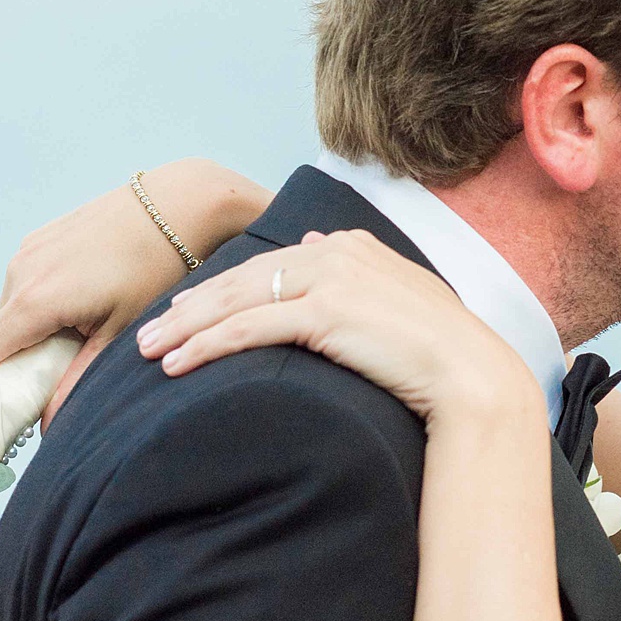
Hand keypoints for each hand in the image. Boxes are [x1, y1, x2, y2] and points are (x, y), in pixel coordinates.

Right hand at [0, 162, 268, 422]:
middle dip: (5, 370)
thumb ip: (78, 380)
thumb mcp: (121, 333)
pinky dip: (37, 310)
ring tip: (73, 347)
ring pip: (10, 312)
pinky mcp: (39, 239)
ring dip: (26, 338)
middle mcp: (19, 274)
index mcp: (35, 302)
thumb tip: (48, 424)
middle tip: (40, 394)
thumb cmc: (156, 267)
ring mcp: (27, 252)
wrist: (177, 204)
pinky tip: (78, 312)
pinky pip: (24, 285)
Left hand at [135, 228, 541, 431]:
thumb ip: (352, 273)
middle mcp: (335, 252)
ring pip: (236, 300)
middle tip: (149, 331)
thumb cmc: (439, 351)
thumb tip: (306, 249)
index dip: (222, 289)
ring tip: (149, 349)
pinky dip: (206, 344)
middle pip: (242, 279)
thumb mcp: (396, 298)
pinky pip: (249, 327)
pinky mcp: (324, 313)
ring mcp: (330, 279)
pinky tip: (178, 362)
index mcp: (350, 246)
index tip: (188, 309)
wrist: (471, 373)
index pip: (268, 264)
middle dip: (189, 306)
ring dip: (185, 326)